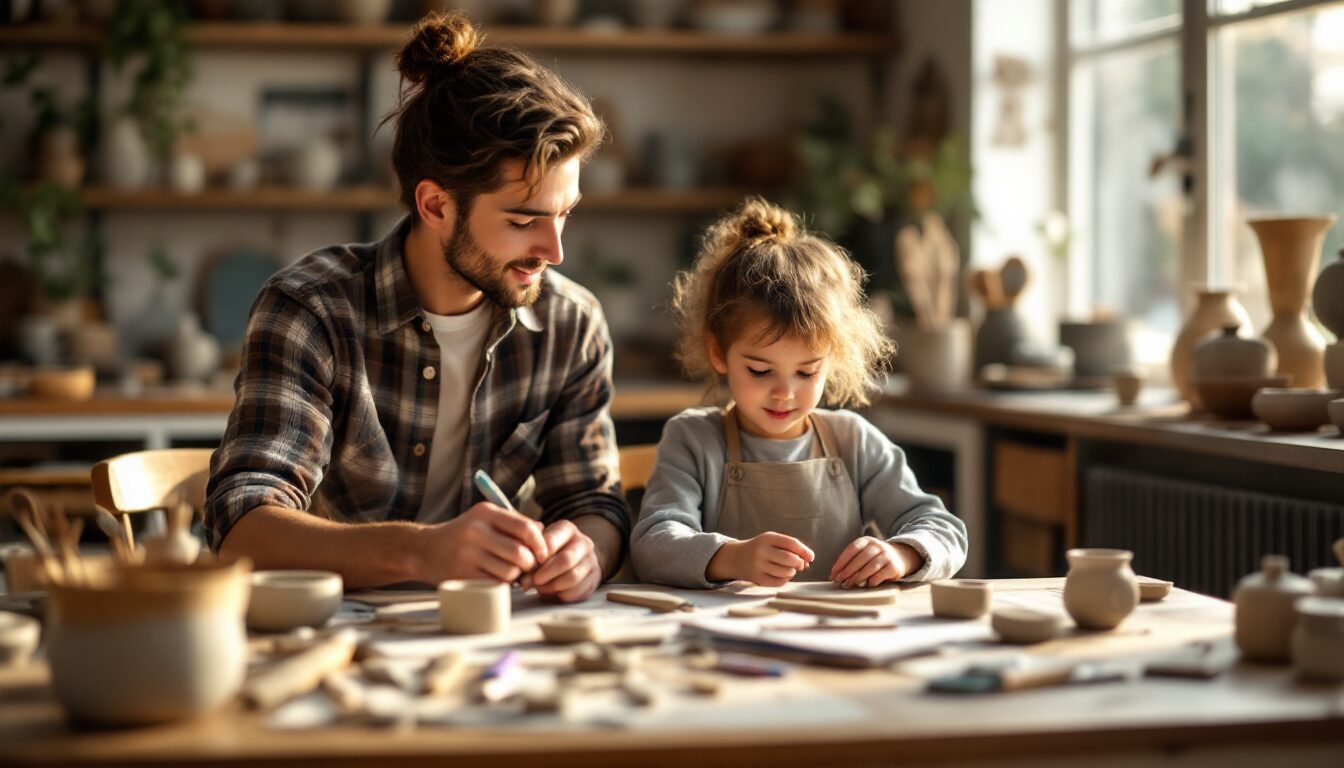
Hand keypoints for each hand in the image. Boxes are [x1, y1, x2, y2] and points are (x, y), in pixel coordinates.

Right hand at [423, 502, 548, 583]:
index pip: (526, 528)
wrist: (423, 550)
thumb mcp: (484, 519)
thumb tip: (544, 532)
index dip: (540, 544)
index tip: (542, 554)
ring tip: (509, 573)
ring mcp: (467, 553)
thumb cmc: (462, 535)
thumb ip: (513, 523)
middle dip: (530, 565)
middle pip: (520, 553)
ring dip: (515, 577)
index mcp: (486, 513)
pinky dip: (502, 585)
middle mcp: (476, 530)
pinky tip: (496, 579)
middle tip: (527, 568)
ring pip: (510, 572)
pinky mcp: (462, 574)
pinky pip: (496, 584)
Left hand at [528, 520, 599, 601]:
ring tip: (540, 588)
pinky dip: (562, 595)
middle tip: (530, 581)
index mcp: (567, 529)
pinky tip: (553, 592)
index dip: (537, 556)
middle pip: (565, 560)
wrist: (576, 559)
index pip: (551, 542)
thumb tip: (522, 576)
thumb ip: (530, 554)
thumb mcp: (540, 545)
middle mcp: (583, 542)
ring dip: (552, 586)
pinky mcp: (594, 578)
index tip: (526, 565)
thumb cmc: (550, 553)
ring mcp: (591, 560)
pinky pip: (578, 590)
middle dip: (544, 574)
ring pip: (572, 577)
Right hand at [708, 532, 813, 586]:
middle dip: (799, 563)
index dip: (804, 551)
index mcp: (767, 538)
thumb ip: (790, 547)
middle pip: (789, 559)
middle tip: (800, 565)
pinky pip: (779, 582)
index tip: (811, 557)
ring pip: (786, 572)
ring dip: (792, 572)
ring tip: (789, 569)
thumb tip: (809, 560)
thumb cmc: (762, 549)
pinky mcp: (757, 579)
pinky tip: (782, 575)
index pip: (791, 543)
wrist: (737, 558)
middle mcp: (761, 551)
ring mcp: (758, 566)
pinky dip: (785, 579)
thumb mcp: (772, 541)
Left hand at [831, 537, 919, 587]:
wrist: (899, 557)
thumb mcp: (864, 553)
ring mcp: (887, 556)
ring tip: (848, 584)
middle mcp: (878, 545)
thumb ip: (851, 561)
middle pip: (860, 558)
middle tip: (839, 580)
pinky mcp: (894, 567)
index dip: (841, 561)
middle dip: (847, 571)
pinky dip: (870, 582)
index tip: (833, 573)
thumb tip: (834, 575)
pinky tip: (865, 586)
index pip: (852, 549)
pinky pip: (879, 576)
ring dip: (857, 577)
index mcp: (867, 540)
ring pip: (869, 567)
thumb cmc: (874, 558)